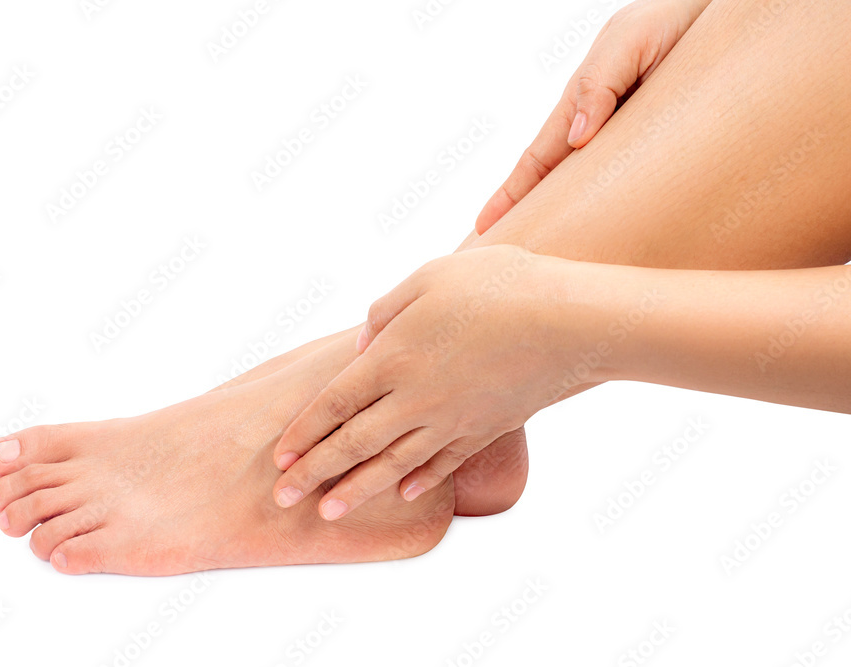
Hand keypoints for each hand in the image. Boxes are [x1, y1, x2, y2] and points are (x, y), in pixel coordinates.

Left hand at [271, 247, 600, 519]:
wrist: (571, 322)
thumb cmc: (498, 285)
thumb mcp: (428, 277)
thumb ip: (385, 311)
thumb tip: (362, 347)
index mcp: (393, 357)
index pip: (333, 405)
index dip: (303, 434)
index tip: (279, 458)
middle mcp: (415, 398)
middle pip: (353, 444)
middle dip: (314, 474)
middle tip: (284, 500)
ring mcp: (451, 420)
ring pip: (392, 464)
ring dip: (356, 490)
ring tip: (328, 512)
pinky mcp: (485, 429)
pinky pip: (443, 463)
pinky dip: (420, 481)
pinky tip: (404, 494)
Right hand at [475, 0, 710, 233]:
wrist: (718, 12)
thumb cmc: (672, 18)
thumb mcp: (630, 41)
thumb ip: (600, 83)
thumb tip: (575, 138)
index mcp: (582, 104)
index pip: (537, 160)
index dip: (510, 196)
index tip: (484, 227)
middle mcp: (597, 127)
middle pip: (553, 182)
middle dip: (525, 216)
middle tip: (499, 255)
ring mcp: (622, 137)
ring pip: (588, 187)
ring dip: (566, 217)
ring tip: (545, 254)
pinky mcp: (654, 143)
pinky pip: (627, 183)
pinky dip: (608, 208)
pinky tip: (605, 231)